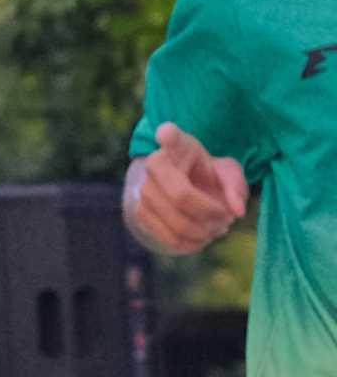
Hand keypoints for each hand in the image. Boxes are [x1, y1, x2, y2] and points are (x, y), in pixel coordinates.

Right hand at [133, 123, 247, 252]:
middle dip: (210, 215)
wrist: (185, 188)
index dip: (167, 136)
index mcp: (179, 146)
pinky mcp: (140, 213)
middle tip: (226, 218)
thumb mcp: (228, 173)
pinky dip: (191, 244)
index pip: (170, 137)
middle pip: (181, 197)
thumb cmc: (209, 176)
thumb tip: (237, 211)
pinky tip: (202, 238)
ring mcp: (144, 190)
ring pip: (177, 223)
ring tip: (217, 228)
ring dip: (204, 232)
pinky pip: (168, 238)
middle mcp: (155, 165)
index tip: (166, 133)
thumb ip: (235, 188)